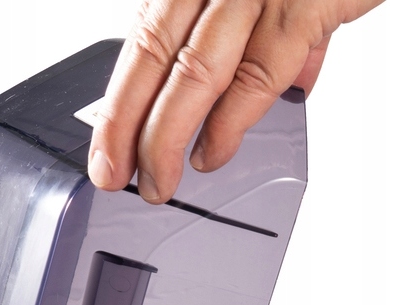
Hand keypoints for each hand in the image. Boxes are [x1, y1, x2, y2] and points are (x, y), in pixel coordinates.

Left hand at [89, 0, 383, 201]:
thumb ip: (277, 28)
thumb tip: (287, 78)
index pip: (144, 36)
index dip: (121, 97)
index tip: (108, 145)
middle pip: (155, 56)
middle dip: (129, 126)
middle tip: (118, 176)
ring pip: (196, 72)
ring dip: (171, 136)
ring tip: (161, 179)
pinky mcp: (304, 4)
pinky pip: (257, 75)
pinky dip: (231, 123)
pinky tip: (213, 153)